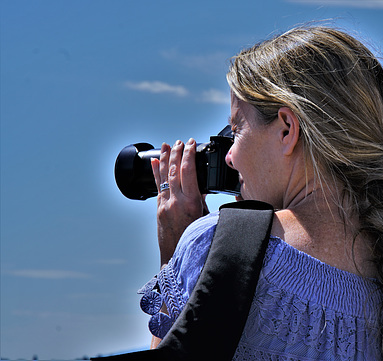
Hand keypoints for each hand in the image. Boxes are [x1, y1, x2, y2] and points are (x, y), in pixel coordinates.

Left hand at [151, 139, 208, 266]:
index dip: (189, 155)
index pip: (189, 172)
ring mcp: (165, 205)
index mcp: (191, 203)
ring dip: (165, 159)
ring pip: (164, 177)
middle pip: (174, 171)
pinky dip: (156, 174)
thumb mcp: (205, 218)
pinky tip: (153, 164)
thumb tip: (204, 187)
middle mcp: (176, 201)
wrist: (176, 257)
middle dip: (177, 153)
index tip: (191, 143)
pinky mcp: (159, 209)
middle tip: (179, 142)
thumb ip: (204, 200)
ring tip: (165, 146)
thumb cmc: (195, 240)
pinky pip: (157, 187)